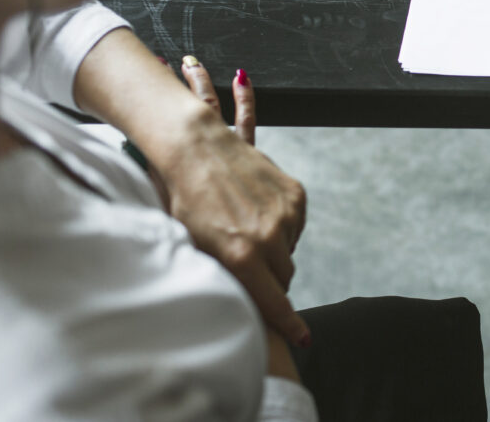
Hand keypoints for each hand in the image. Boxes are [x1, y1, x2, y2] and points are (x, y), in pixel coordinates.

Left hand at [164, 56, 310, 348]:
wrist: (198, 150)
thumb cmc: (186, 200)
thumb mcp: (195, 247)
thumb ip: (222, 277)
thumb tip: (240, 302)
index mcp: (242, 257)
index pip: (276, 303)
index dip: (290, 325)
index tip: (302, 339)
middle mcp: (269, 238)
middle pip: (284, 278)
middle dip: (270, 279)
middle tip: (245, 263)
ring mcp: (286, 215)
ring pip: (289, 250)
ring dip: (274, 249)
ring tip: (243, 227)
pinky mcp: (295, 195)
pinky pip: (295, 226)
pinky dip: (281, 225)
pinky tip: (255, 210)